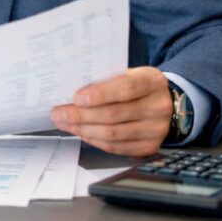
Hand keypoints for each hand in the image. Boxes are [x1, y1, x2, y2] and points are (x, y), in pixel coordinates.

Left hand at [50, 67, 171, 157]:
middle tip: (59, 113)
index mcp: (152, 81)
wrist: (162, 101)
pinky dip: (95, 141)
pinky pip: (117, 147)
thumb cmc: (137, 85)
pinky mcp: (150, 146)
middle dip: (81, 115)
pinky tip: (81, 133)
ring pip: (113, 134)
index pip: (125, 88)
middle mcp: (158, 107)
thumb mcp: (127, 73)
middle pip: (114, 114)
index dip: (100, 94)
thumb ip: (105, 79)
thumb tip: (70, 90)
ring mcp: (156, 129)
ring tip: (64, 123)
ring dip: (83, 130)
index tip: (76, 98)